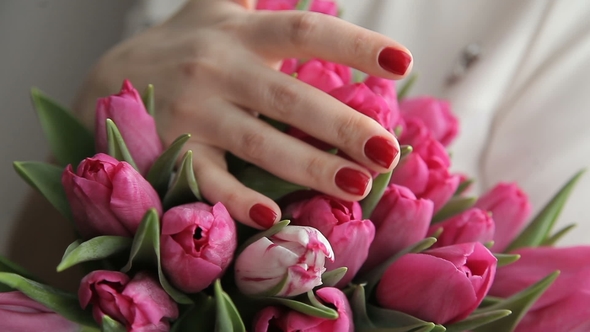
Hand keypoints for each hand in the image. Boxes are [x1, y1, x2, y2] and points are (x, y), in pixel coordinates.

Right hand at [73, 0, 412, 228]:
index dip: (354, 45)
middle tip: (387, 152)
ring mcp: (192, 111)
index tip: (403, 63)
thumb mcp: (219, 6)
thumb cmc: (187, 45)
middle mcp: (217, 67)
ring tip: (358, 186)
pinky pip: (209, 179)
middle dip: (342, 126)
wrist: (110, 77)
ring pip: (258, 142)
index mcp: (239, 32)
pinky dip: (238, 200)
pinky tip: (274, 218)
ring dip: (310, 167)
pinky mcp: (171, 148)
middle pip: (290, 97)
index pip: (304, 31)